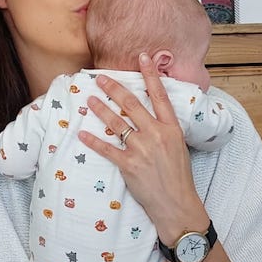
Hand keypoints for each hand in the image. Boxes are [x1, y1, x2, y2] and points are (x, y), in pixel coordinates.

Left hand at [77, 53, 205, 241]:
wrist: (177, 204)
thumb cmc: (179, 177)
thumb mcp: (179, 148)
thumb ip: (165, 130)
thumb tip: (153, 117)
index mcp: (172, 128)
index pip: (160, 95)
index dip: (150, 74)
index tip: (142, 57)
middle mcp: (156, 134)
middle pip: (132, 104)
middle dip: (115, 88)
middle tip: (101, 77)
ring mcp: (142, 149)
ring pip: (117, 123)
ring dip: (101, 109)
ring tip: (90, 100)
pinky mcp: (129, 165)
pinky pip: (107, 149)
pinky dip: (93, 141)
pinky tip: (82, 134)